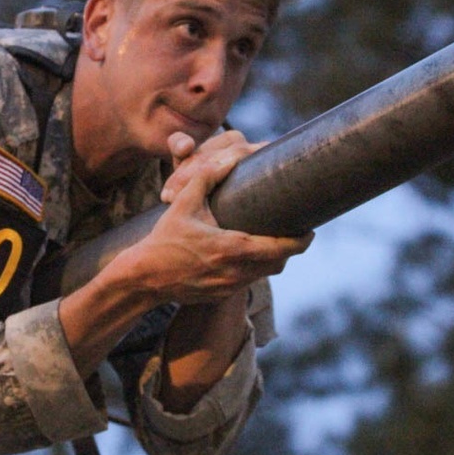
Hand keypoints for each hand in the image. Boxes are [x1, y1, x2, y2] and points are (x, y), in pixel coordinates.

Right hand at [132, 142, 311, 305]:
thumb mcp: (183, 204)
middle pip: (279, 263)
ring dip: (271, 258)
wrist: (143, 278)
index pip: (283, 247)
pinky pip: (246, 282)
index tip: (310, 228)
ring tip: (271, 239)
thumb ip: (206, 177)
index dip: (302, 240)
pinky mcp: (219, 296)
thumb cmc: (164, 239)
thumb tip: (228, 157)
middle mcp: (236, 272)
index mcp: (233, 248)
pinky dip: (251, 269)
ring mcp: (229, 287)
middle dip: (289, 248)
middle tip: (293, 230)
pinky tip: (244, 255)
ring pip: (264, 274)